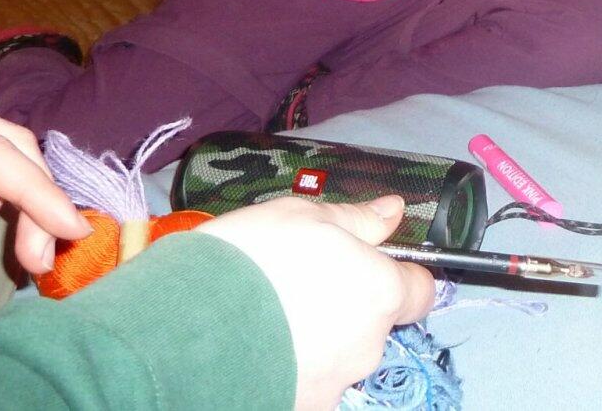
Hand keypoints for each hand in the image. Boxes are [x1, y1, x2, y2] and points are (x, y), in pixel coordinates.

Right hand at [199, 195, 434, 410]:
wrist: (182, 332)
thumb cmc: (248, 261)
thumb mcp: (301, 216)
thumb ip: (355, 219)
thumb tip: (393, 211)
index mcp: (379, 293)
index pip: (419, 291)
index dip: (398, 277)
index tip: (369, 267)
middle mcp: (367, 346)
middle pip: (371, 326)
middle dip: (343, 309)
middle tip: (294, 288)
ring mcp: (333, 385)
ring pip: (335, 358)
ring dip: (311, 341)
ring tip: (261, 320)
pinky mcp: (301, 408)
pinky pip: (303, 383)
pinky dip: (285, 369)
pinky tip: (251, 351)